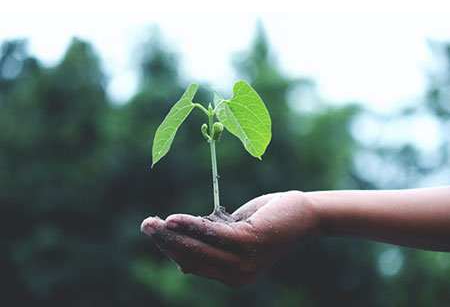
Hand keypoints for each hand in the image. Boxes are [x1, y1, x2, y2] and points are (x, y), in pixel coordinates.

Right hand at [141, 191, 318, 287]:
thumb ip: (212, 247)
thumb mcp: (235, 236)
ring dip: (172, 234)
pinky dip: (191, 226)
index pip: (193, 264)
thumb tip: (181, 263)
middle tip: (145, 225)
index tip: (155, 232)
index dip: (171, 249)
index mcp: (232, 276)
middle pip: (192, 258)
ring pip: (198, 249)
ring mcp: (244, 262)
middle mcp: (237, 276)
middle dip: (165, 242)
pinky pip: (213, 234)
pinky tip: (173, 219)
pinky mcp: (250, 243)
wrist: (303, 214)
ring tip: (152, 222)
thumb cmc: (267, 222)